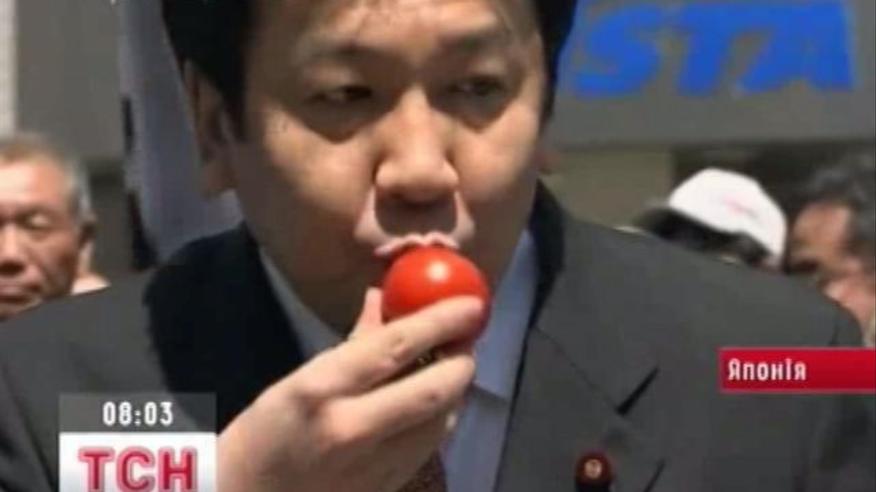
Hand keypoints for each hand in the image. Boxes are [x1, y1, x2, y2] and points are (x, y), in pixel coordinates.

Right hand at [217, 288, 483, 491]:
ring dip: (456, 389)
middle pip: (433, 389)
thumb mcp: (299, 379)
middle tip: (469, 336)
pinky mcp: (385, 488)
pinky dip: (441, 417)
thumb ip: (354, 342)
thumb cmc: (264, 433)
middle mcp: (352, 428)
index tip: (470, 303)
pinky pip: (429, 446)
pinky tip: (437, 402)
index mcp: (321, 389)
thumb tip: (385, 299)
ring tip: (455, 364)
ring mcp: (372, 466)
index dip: (441, 321)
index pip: (397, 346)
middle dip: (462, 358)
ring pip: (441, 420)